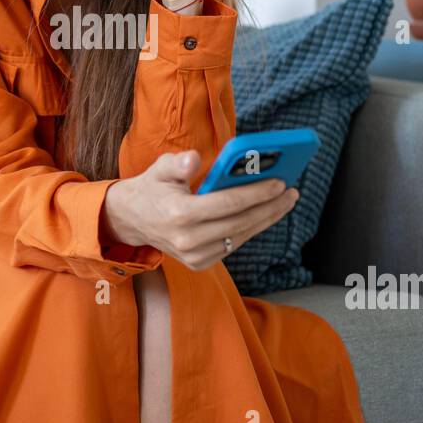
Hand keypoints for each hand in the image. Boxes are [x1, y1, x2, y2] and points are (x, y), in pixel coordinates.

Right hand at [102, 150, 299, 271]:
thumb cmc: (151, 188)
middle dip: (270, 207)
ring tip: (285, 201)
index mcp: (179, 215)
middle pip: (241, 222)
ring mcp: (194, 256)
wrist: (130, 221)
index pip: (228, 204)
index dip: (257, 193)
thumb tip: (194, 159)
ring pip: (241, 237)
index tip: (280, 182)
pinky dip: (251, 229)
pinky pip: (233, 245)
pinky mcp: (199, 263)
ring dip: (266, 219)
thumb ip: (178, 164)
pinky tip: (266, 214)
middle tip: (292, 192)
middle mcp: (188, 240)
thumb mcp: (159, 169)